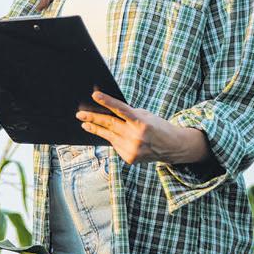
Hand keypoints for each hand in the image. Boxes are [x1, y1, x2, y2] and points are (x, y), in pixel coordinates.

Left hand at [75, 89, 203, 164]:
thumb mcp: (146, 115)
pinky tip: (106, 134)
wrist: (173, 147)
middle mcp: (136, 136)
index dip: (107, 102)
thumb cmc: (157, 126)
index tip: (95, 95)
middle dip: (93, 119)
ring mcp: (132, 149)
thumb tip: (106, 111)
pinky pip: (115, 145)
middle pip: (110, 124)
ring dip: (95, 129)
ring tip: (85, 124)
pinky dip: (111, 139)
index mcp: (142, 122)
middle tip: (80, 114)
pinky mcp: (130, 158)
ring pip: (109, 136)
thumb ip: (128, 114)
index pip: (121, 110)